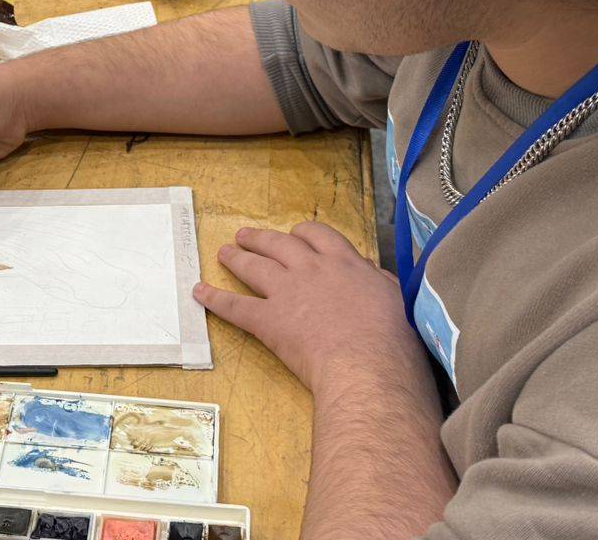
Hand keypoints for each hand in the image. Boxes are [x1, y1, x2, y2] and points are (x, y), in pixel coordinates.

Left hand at [194, 221, 427, 391]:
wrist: (367, 364)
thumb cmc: (392, 340)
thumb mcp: (397, 300)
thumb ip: (379, 283)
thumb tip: (373, 276)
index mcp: (345, 263)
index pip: (319, 236)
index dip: (302, 233)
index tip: (295, 234)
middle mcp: (311, 269)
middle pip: (279, 244)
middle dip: (260, 238)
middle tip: (245, 235)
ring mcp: (287, 292)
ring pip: (254, 267)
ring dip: (236, 258)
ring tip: (224, 252)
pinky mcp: (268, 319)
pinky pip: (235, 306)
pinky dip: (215, 298)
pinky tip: (200, 292)